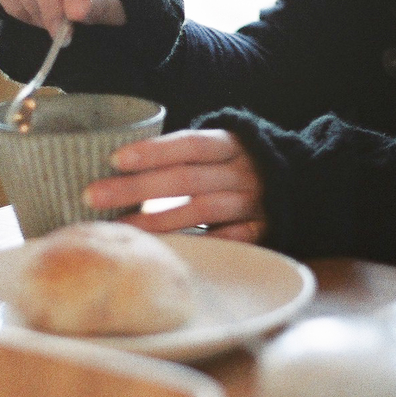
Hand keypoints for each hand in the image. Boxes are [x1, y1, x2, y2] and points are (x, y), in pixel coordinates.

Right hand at [0, 0, 126, 37]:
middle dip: (48, 0)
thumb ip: (105, 8)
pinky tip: (31, 18)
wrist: (85, 6)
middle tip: (58, 32)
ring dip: (28, 0)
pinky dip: (11, 3)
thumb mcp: (119, 8)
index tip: (76, 16)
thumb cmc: (107, 2)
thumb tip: (78, 12)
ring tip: (46, 24)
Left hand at [83, 129, 266, 242]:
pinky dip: (202, 244)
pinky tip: (171, 252)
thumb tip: (117, 165)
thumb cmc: (237, 166)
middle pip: (185, 179)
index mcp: (229, 144)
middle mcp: (241, 172)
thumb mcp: (219, 149)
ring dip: (159, 221)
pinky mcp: (261, 230)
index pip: (189, 144)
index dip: (154, 151)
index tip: (115, 159)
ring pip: (203, 211)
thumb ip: (182, 156)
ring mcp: (252, 202)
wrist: (301, 182)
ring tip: (121, 229)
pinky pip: (230, 240)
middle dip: (137, 188)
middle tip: (94, 196)